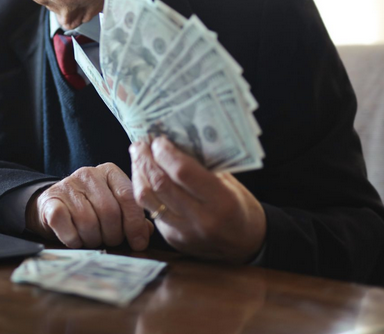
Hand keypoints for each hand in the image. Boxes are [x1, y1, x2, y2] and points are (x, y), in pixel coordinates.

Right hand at [26, 163, 153, 250]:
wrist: (53, 205)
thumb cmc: (91, 209)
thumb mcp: (115, 208)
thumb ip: (132, 217)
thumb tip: (146, 232)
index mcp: (110, 172)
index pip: (128, 196)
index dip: (135, 223)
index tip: (138, 243)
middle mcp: (88, 174)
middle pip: (109, 211)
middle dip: (113, 235)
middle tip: (109, 241)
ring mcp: (67, 185)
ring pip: (88, 221)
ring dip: (92, 239)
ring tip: (92, 240)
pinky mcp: (50, 200)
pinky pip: (66, 225)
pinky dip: (73, 239)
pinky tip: (75, 239)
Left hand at [129, 137, 265, 263]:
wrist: (245, 245)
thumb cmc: (240, 206)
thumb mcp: (230, 183)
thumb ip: (203, 165)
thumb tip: (174, 141)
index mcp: (221, 201)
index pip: (183, 172)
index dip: (165, 152)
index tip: (158, 139)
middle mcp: (200, 219)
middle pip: (160, 184)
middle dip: (146, 160)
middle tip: (140, 144)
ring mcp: (184, 232)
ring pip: (147, 200)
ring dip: (138, 175)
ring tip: (138, 158)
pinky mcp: (173, 239)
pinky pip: (151, 211)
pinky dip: (145, 190)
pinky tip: (146, 178)